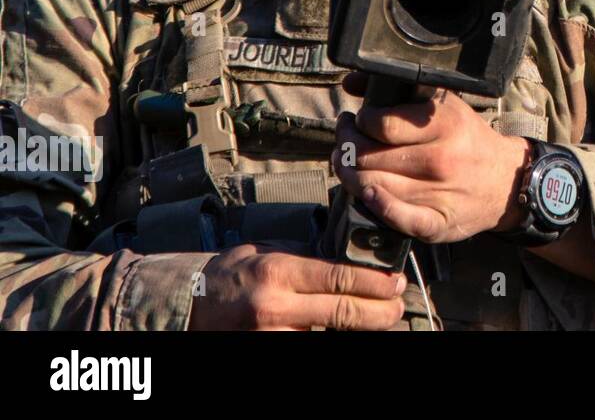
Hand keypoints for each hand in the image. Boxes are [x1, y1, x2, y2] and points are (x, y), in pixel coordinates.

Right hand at [188, 243, 406, 330]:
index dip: (375, 284)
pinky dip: (333, 338)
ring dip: (362, 330)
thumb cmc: (229, 276)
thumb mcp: (266, 251)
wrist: (188, 308)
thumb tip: (348, 258)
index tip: (395, 283)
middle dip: (380, 312)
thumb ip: (305, 255)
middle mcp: (277, 307)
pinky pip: (310, 346)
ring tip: (381, 321)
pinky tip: (349, 333)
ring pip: (332, 335)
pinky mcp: (270, 352)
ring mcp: (273, 336)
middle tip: (398, 307)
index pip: (339, 279)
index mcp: (278, 272)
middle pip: (344, 312)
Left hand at [332, 74, 530, 243]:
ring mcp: (439, 194)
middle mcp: (441, 159)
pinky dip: (375, 206)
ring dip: (349, 174)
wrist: (506, 180)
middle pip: (368, 156)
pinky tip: (368, 192)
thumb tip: (352, 83)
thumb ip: (400, 90)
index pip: (381, 125)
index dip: (360, 122)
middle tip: (346, 139)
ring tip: (349, 162)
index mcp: (445, 125)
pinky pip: (396, 219)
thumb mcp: (445, 105)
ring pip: (370, 186)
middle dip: (346, 146)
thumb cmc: (468, 139)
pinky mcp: (437, 223)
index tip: (360, 120)